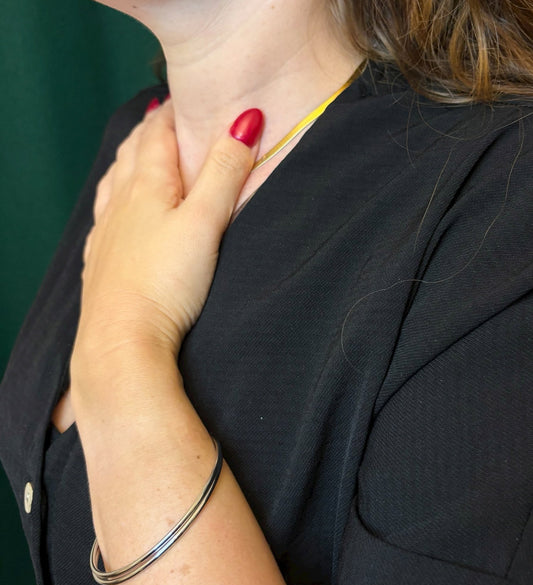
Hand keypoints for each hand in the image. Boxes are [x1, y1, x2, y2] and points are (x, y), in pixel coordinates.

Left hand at [76, 100, 262, 360]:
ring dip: (129, 162)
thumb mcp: (205, 222)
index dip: (174, 112)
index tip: (187, 96)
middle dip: (151, 131)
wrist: (122, 341)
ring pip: (114, 183)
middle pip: (134, 153)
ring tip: (138, 153)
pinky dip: (113, 201)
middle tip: (166, 117)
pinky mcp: (102, 264)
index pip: (158, 134)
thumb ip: (225, 172)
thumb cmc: (165, 283)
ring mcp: (107, 234)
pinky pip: (104, 218)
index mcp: (147, 187)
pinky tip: (114, 212)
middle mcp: (120, 204)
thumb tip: (245, 121)